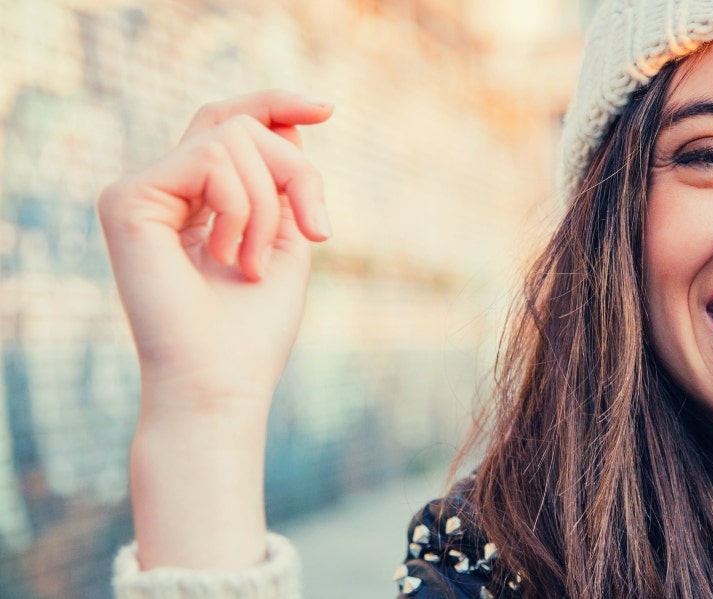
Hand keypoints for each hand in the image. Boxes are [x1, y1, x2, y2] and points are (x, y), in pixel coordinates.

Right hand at [98, 89, 332, 569]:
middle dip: (295, 170)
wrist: (220, 381)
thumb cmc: (254, 328)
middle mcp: (163, 191)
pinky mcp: (127, 199)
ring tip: (254, 263)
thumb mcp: (286, 237)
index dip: (275, 104)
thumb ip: (283, 179)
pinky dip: (242, 207)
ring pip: (231, 136)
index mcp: (195, 200)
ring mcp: (140, 192)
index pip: (228, 125)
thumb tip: (289, 120)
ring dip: (269, 204)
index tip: (328, 108)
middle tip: (314, 230)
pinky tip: (230, 258)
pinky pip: (211, 157)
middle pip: (238, 124)